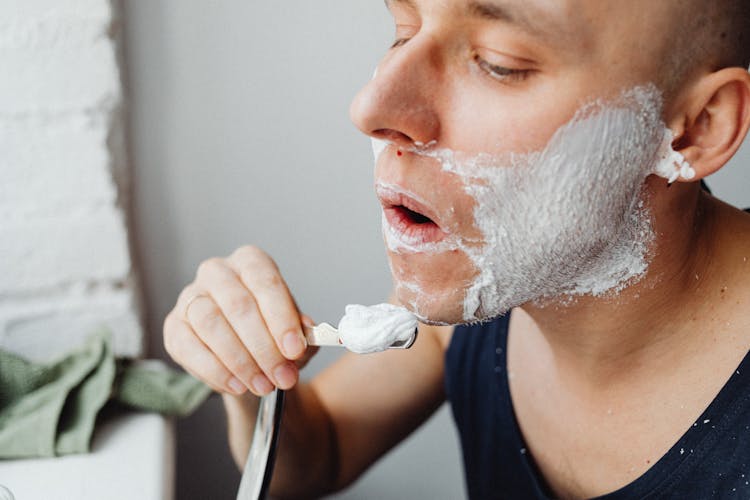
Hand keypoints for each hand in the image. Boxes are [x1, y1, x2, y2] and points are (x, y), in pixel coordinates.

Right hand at [163, 246, 317, 395]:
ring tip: (262, 385)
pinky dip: (215, 371)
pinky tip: (237, 385)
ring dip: (240, 361)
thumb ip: (302, 333)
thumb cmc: (273, 334)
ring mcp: (190, 296)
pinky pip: (188, 347)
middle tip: (282, 376)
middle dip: (263, 347)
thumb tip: (305, 339)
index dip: (281, 317)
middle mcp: (217, 272)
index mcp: (250, 262)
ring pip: (210, 323)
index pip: (265, 281)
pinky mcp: (174, 326)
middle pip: (238, 304)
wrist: (249, 357)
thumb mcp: (295, 331)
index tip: (295, 349)